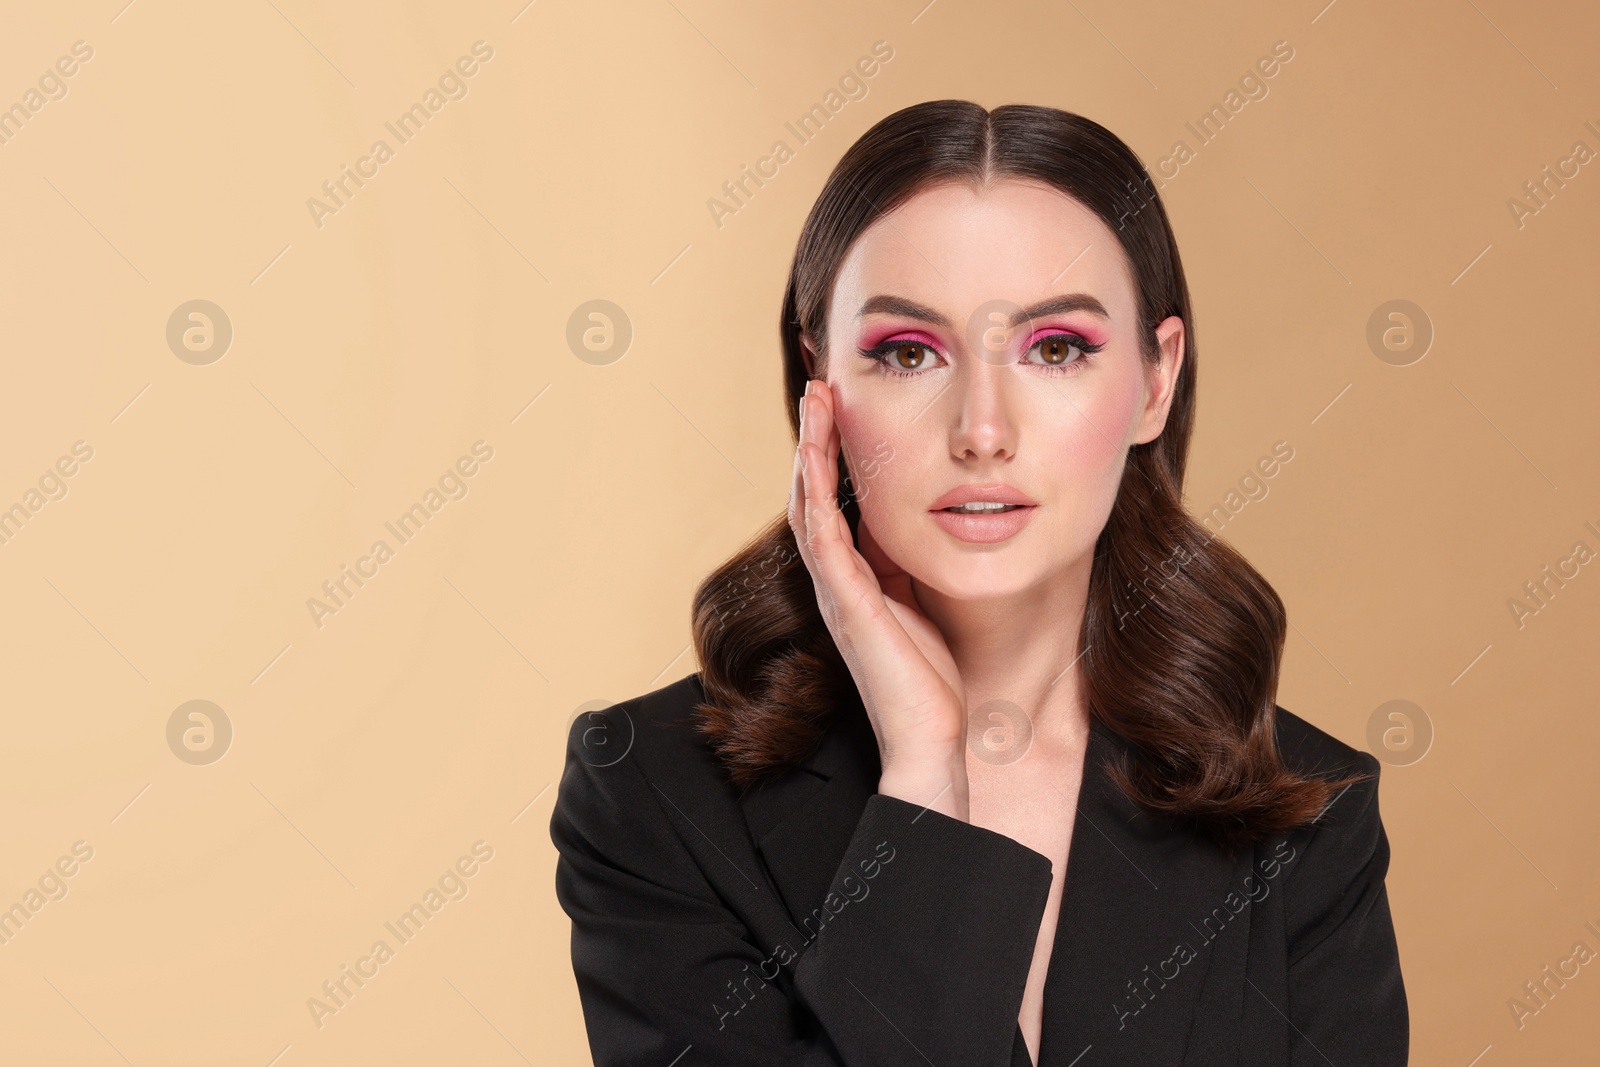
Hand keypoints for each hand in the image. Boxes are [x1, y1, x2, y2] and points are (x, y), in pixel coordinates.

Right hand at [789, 379, 969, 819]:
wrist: (933, 740)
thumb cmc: (936, 680)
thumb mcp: (931, 602)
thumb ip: (919, 564)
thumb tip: (936, 518)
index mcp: (859, 577)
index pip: (839, 501)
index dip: (837, 453)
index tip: (845, 405)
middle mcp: (838, 579)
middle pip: (815, 492)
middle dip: (817, 437)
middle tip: (822, 386)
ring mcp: (836, 590)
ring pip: (809, 504)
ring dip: (811, 450)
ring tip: (817, 402)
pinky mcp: (843, 603)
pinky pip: (822, 536)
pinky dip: (816, 491)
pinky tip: (817, 454)